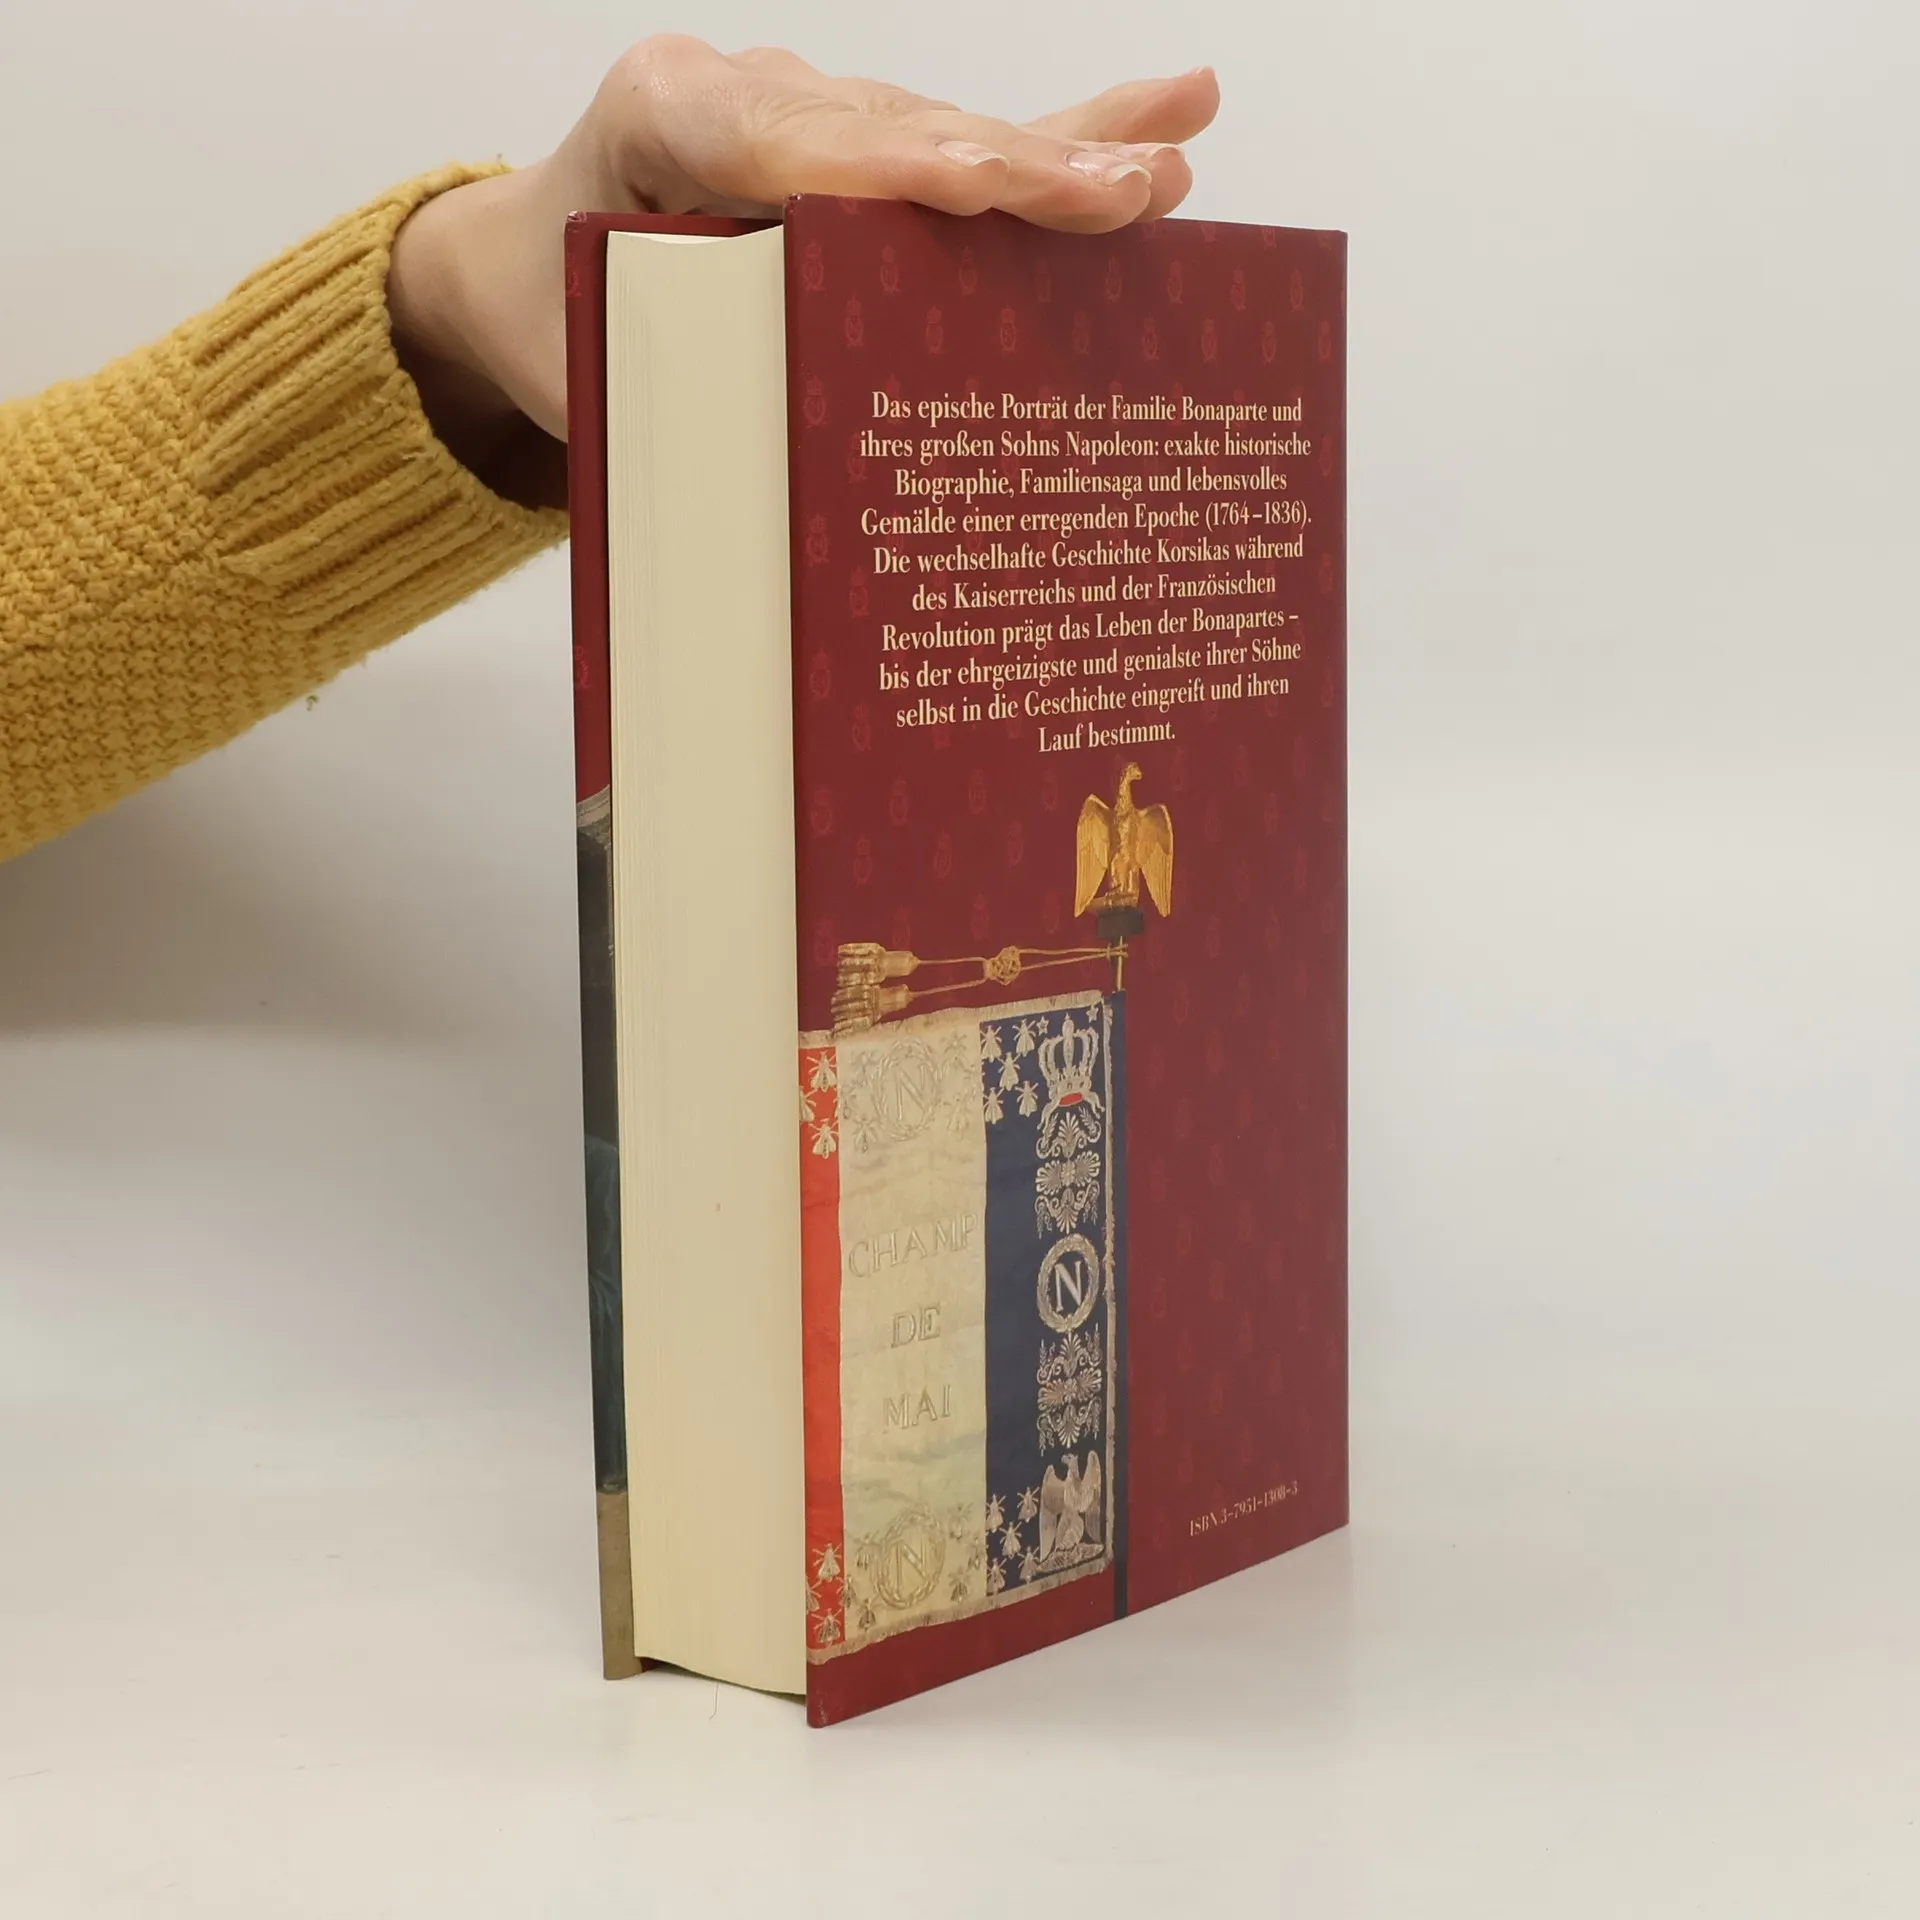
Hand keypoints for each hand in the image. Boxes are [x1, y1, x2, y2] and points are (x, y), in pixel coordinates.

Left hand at [386, 38, 1218, 500]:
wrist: (514, 261)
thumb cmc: (547, 313)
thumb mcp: (588, 361)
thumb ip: (677, 388)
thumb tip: (789, 486)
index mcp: (665, 113)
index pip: (794, 144)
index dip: (895, 168)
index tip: (979, 184)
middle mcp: (753, 93)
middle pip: (899, 133)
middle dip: (1011, 167)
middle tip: (1120, 197)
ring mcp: (817, 112)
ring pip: (952, 136)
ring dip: (1063, 161)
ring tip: (1167, 174)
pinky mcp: (862, 148)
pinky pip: (974, 145)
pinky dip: (1067, 135)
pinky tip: (1177, 110)